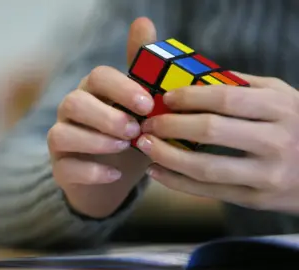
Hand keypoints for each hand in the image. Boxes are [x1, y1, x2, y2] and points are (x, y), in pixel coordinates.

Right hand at [47, 17, 155, 217]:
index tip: (147, 105)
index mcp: (93, 92)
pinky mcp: (60, 168)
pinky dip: (91, 171)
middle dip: (105, 116)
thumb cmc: (131, 136)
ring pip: (61, 134)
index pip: (97, 77)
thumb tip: (143, 21)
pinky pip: (65, 167)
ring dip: (95, 141)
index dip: (121, 89)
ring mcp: (62, 140)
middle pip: (74, 103)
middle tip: (134, 130)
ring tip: (122, 148)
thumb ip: (142, 69)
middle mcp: (72, 112)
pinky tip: (115, 174)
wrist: (117, 177)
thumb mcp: (142, 107)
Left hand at [138, 73, 298, 213]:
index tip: (165, 98)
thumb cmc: (297, 125)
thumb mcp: (281, 97)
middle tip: (146, 122)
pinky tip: (156, 171)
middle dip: (170, 125)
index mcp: (280, 108)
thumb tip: (193, 78)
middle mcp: (276, 141)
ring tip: (144, 146)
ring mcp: (267, 175)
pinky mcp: (256, 200)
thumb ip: (241, 86)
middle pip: (210, 131)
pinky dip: (176, 182)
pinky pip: (208, 192)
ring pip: (205, 167)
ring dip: (166, 156)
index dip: (189, 97)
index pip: (225, 98)